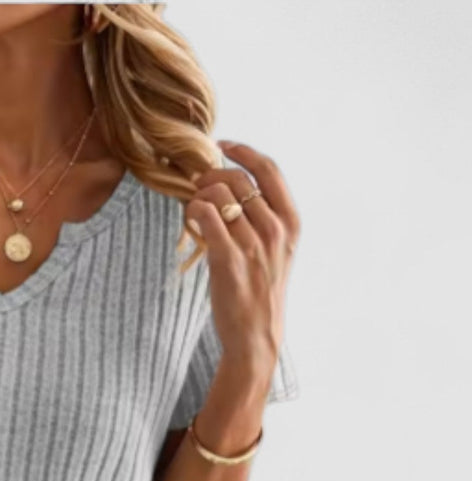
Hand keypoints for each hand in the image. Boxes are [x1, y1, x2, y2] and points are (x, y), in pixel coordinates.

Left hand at [185, 141, 300, 366]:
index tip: (223, 145)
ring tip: (192, 208)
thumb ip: (264, 220)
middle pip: (239, 179)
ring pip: (219, 196)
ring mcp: (253, 245)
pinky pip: (205, 217)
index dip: (244, 151)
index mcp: (292, 223)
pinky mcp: (229, 260)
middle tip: (196, 183)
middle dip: (212, 174)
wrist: (256, 336)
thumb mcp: (276, 251)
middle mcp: (276, 230)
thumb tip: (235, 188)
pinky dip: (192, 211)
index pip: (270, 170)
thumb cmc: (260, 292)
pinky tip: (190, 220)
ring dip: (198, 195)